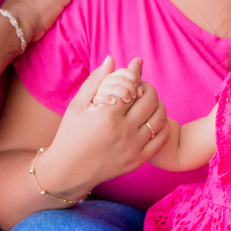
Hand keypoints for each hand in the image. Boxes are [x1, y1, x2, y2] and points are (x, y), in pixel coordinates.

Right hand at [35, 57, 169, 198]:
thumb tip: (112, 59)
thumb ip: (96, 81)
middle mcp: (123, 131)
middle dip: (147, 87)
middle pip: (150, 99)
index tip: (136, 65)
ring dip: (157, 104)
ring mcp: (133, 147)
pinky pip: (161, 138)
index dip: (135, 72)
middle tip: (140, 86)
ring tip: (146, 102)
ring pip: (160, 117)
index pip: (132, 85)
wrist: (69, 170)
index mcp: (107, 115)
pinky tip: (151, 119)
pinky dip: (162, 125)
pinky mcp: (138, 160)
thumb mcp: (77, 105)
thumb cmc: (70, 134)